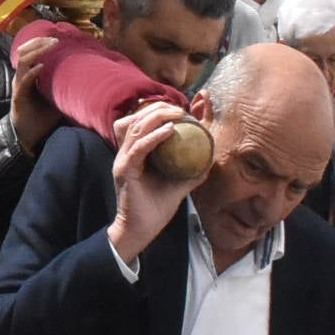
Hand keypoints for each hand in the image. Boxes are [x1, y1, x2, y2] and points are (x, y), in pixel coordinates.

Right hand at [8, 32, 64, 154]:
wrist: (29, 137)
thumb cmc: (43, 118)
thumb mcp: (56, 98)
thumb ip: (65, 87)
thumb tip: (88, 80)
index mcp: (29, 75)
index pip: (30, 51)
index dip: (40, 42)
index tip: (56, 37)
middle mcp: (22, 77)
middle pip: (24, 51)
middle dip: (38, 42)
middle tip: (54, 39)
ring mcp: (19, 86)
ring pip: (23, 61)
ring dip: (36, 51)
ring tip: (49, 46)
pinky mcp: (19, 97)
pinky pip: (24, 80)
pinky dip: (32, 72)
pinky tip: (41, 66)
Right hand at [104, 100, 203, 264]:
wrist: (141, 230)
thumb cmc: (156, 208)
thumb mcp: (179, 183)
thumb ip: (191, 169)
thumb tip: (210, 157)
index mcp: (135, 151)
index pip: (143, 120)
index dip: (160, 108)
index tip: (186, 104)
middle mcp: (126, 152)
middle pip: (137, 117)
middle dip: (160, 107)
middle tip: (183, 109)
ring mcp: (123, 159)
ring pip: (136, 126)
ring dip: (158, 116)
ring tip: (179, 114)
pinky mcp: (125, 170)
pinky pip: (139, 147)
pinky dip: (154, 136)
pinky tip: (170, 130)